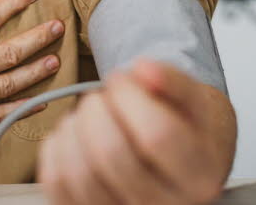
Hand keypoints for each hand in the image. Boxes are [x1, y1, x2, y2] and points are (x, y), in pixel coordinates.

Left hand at [38, 59, 236, 204]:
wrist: (177, 160)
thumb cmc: (181, 126)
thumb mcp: (191, 98)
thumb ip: (172, 80)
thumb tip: (144, 70)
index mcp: (198, 175)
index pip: (157, 135)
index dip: (129, 97)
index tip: (121, 78)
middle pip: (111, 155)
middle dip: (95, 110)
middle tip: (102, 96)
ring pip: (79, 174)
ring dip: (73, 129)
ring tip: (88, 115)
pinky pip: (56, 184)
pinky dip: (56, 149)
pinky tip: (73, 134)